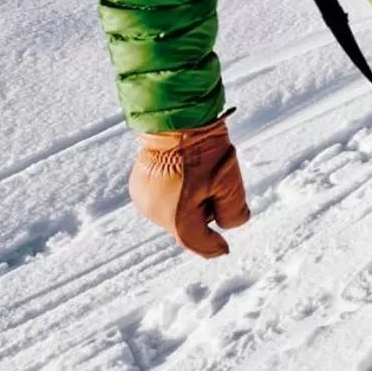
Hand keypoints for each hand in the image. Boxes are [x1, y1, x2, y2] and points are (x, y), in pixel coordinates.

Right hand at [128, 116, 248, 257]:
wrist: (176, 120)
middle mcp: (154, 213)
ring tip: (200, 174)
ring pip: (173, 212)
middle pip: (186, 225)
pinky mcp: (138, 185)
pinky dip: (176, 193)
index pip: (197, 241)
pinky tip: (186, 171)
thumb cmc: (205, 151)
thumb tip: (229, 226)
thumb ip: (233, 212)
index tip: (224, 250)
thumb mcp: (229, 183)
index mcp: (176, 218)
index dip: (213, 247)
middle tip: (216, 185)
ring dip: (189, 203)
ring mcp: (143, 199)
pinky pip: (162, 198)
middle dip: (204, 213)